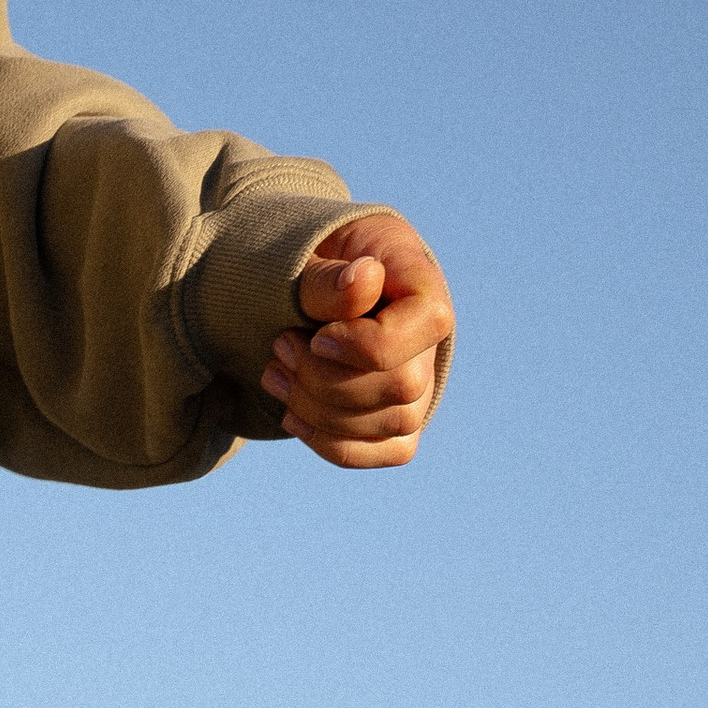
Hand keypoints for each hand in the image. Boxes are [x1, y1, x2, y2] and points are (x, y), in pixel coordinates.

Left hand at [261, 209, 452, 469]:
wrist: (311, 289)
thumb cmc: (313, 265)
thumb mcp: (314, 255)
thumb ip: (330, 277)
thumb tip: (365, 279)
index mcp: (423, 285)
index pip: (425, 325)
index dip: (364, 345)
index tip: (316, 338)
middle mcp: (431, 342)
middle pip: (401, 387)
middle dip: (327, 379)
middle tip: (281, 347)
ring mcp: (419, 389)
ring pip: (387, 426)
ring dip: (318, 411)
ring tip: (276, 373)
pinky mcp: (396, 425)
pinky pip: (378, 452)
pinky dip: (328, 443)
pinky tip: (292, 416)